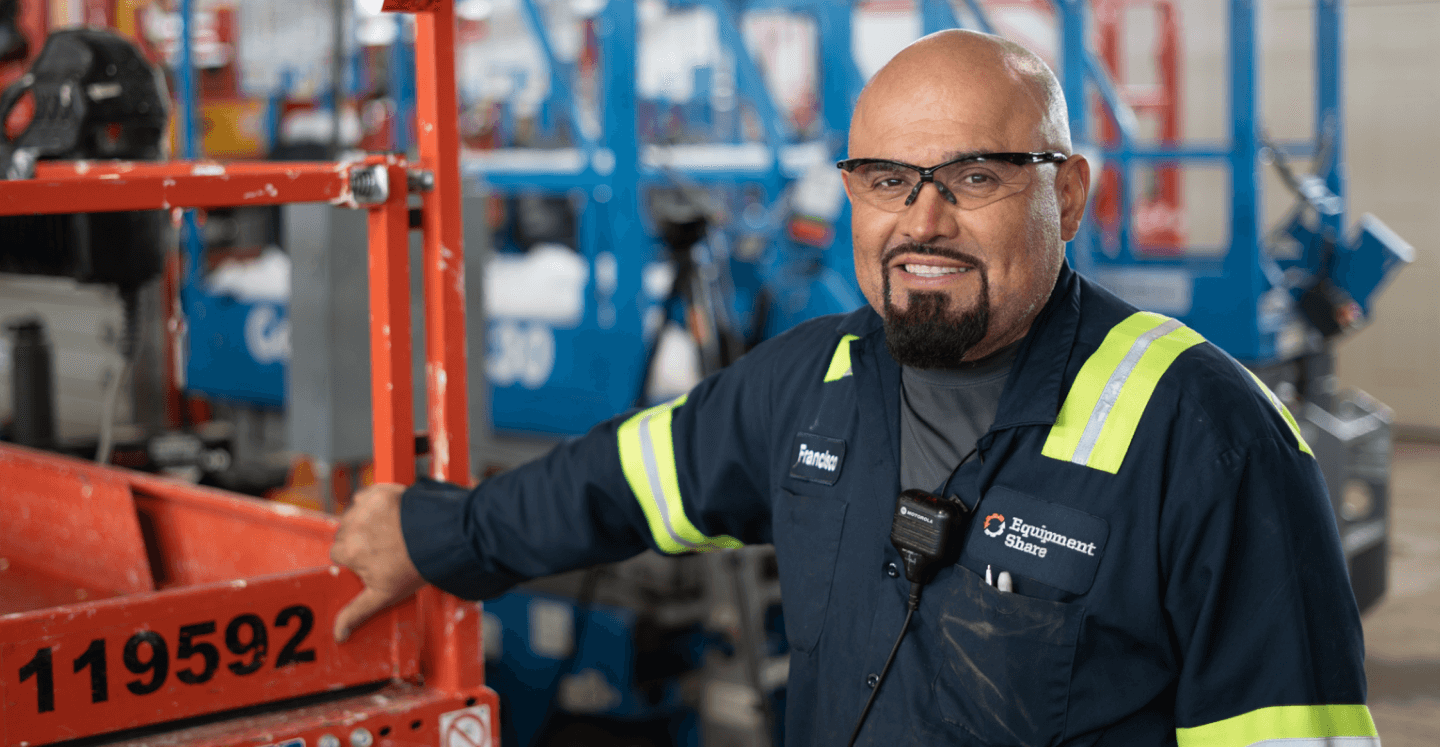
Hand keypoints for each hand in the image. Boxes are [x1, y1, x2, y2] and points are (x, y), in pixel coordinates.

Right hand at [329, 483, 426, 641]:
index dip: (358, 559)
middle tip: (388, 547)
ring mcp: (365, 506)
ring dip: (369, 521)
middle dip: (362, 540)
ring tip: (394, 533)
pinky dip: (378, 505)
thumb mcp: (383, 595)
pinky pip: (369, 497)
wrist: (443, 538)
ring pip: (357, 515)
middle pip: (347, 533)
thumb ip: (356, 612)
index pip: (340, 554)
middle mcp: (351, 525)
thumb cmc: (415, 566)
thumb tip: (338, 634)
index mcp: (347, 550)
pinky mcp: (380, 491)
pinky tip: (395, 517)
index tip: (375, 561)